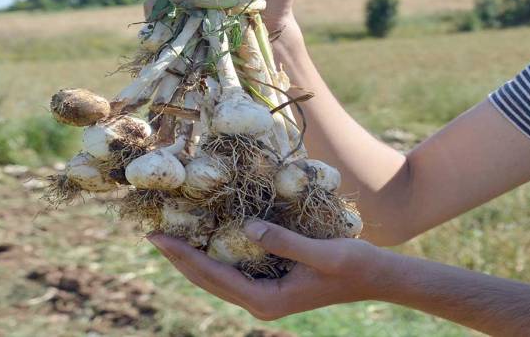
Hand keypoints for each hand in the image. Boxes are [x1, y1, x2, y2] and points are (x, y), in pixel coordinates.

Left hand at [147, 220, 400, 319]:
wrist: (377, 278)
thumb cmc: (354, 266)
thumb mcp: (322, 252)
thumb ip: (283, 241)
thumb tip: (246, 227)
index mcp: (267, 300)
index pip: (214, 276)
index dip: (183, 256)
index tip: (158, 237)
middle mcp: (261, 303)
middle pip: (208, 280)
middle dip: (179, 259)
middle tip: (152, 236)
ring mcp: (265, 296)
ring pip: (217, 279)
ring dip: (192, 260)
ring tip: (169, 240)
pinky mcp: (272, 286)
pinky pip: (233, 273)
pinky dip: (213, 258)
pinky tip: (204, 243)